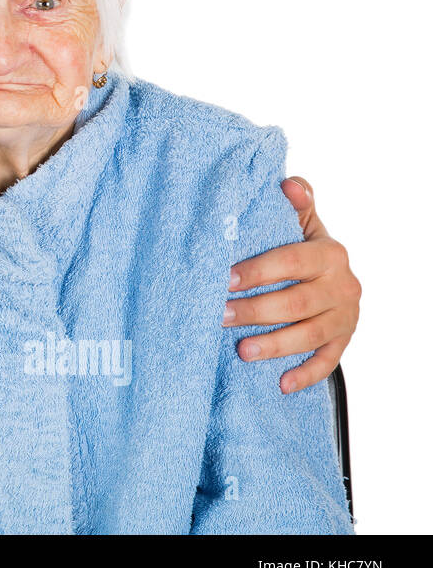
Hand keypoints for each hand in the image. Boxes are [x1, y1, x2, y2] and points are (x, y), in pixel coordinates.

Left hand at [224, 176, 360, 392]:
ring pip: (310, 335)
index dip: (257, 271)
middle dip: (255, 311)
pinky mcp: (344, 341)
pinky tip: (280, 384)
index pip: (290, 261)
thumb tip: (289, 183)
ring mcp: (346, 317)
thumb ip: (296, 205)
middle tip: (220, 316)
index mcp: (329, 253)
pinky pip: (328, 362)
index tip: (224, 279)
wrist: (334, 276)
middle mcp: (343, 285)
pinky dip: (306, 375)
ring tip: (241, 351)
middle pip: (296, 302)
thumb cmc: (303, 248)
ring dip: (275, 345)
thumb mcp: (302, 224)